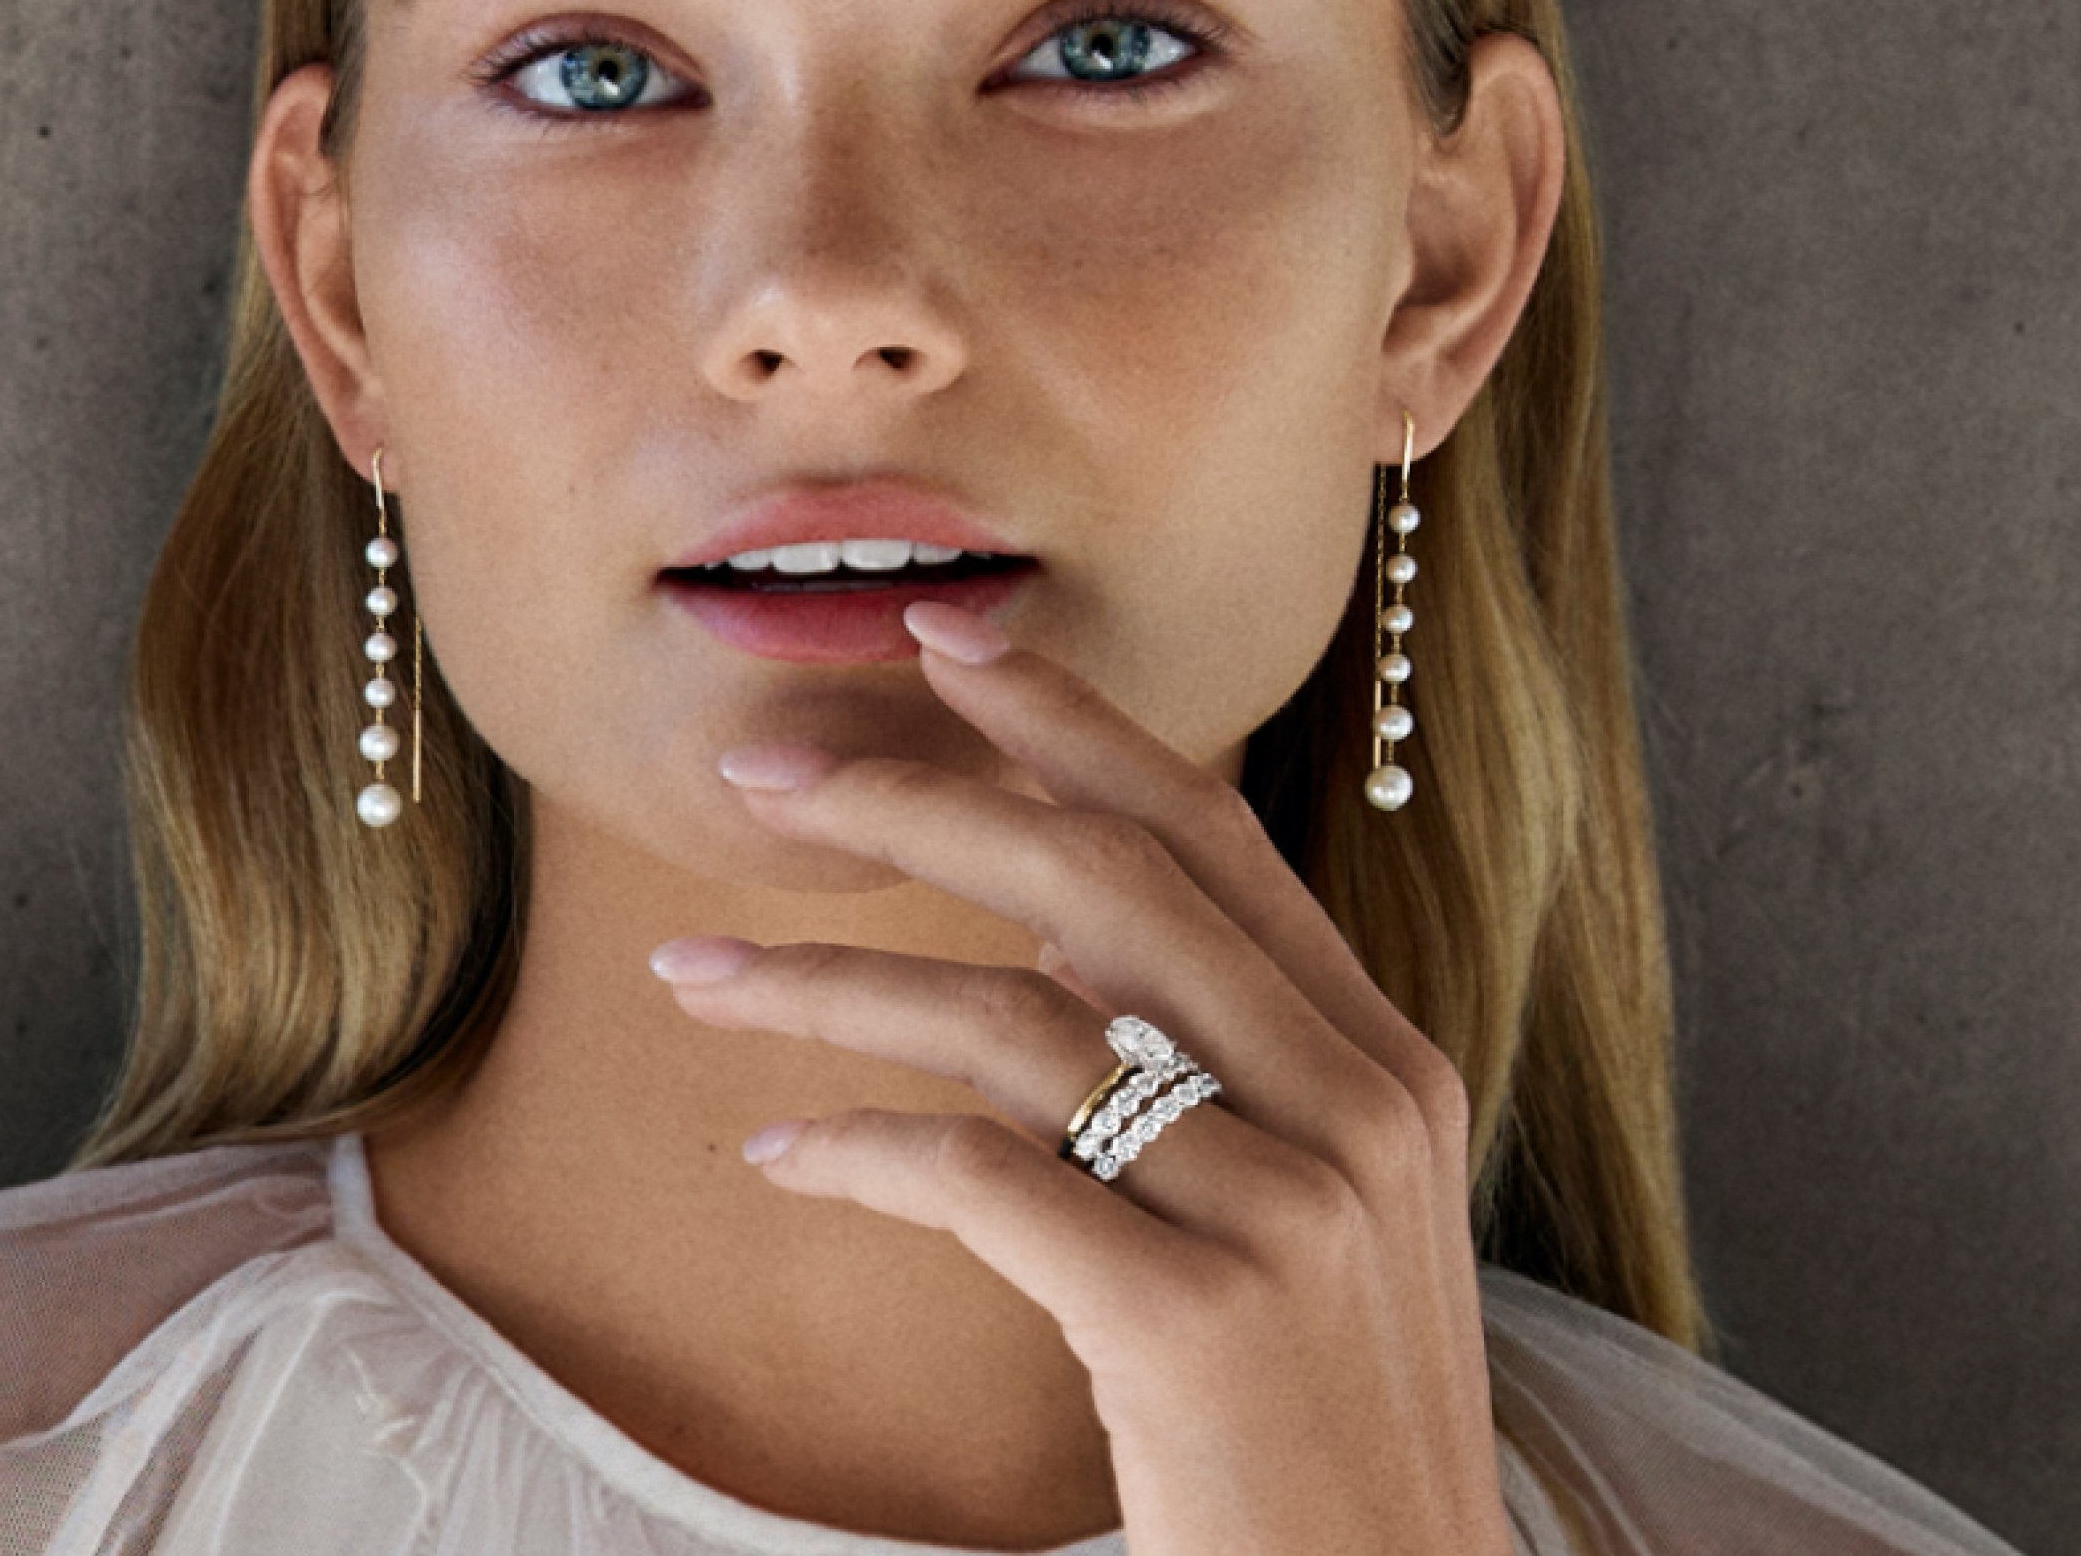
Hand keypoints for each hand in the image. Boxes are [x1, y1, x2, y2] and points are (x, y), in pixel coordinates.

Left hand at [649, 599, 1510, 1555]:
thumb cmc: (1317, 1430)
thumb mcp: (1316, 1222)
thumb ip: (1221, 1073)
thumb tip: (1057, 951)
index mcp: (1386, 1066)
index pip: (1213, 840)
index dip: (1075, 730)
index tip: (951, 649)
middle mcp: (1358, 1111)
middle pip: (1103, 883)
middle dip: (915, 801)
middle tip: (761, 773)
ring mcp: (1290, 1212)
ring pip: (1013, 1021)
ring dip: (826, 982)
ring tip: (694, 976)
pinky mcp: (1200, 1322)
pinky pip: (978, 1175)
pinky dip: (851, 1149)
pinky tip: (774, 1154)